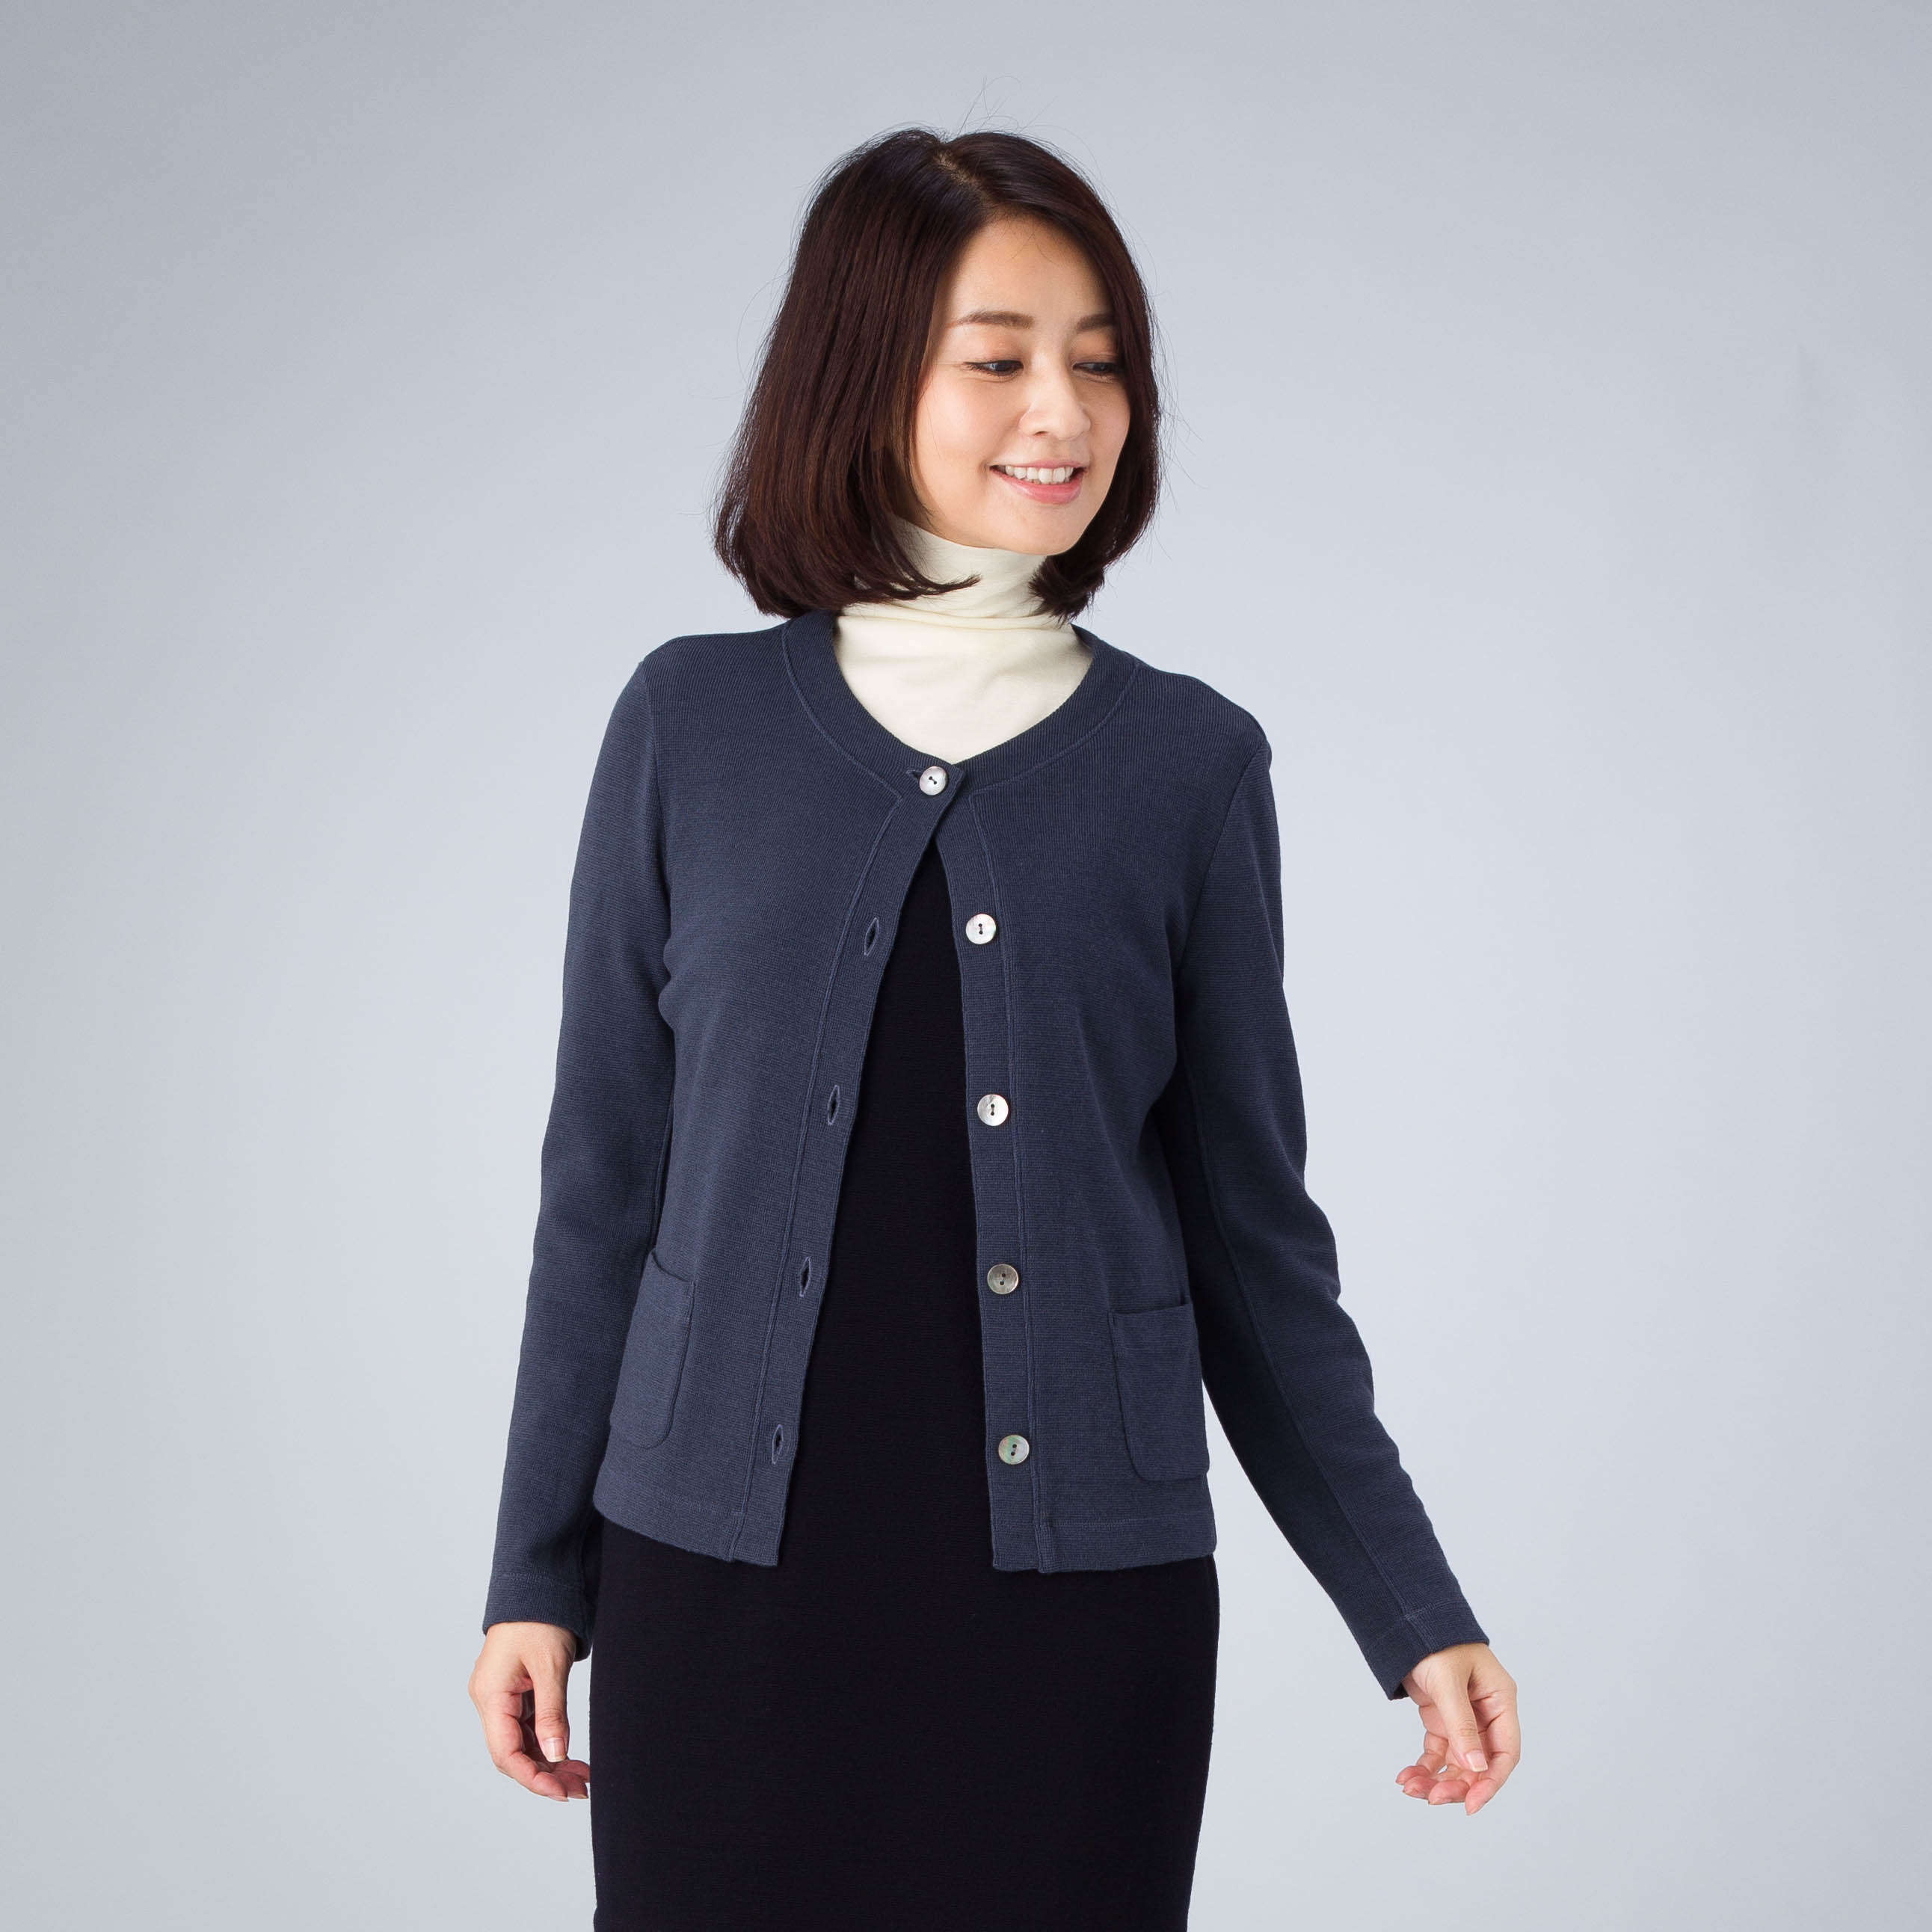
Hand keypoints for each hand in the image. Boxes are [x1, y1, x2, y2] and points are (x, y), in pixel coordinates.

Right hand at [469, 1621, 590, 1800]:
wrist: (537, 1583)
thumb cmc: (541, 1617)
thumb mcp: (550, 1666)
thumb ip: (551, 1712)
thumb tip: (555, 1754)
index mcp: (490, 1695)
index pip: (506, 1753)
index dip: (533, 1778)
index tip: (562, 1792)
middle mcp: (489, 1700)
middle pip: (513, 1753)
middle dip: (545, 1774)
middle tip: (580, 1789)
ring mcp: (500, 1696)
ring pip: (522, 1743)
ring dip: (549, 1761)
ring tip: (582, 1777)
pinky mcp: (513, 1691)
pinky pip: (527, 1727)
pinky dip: (548, 1742)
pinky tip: (569, 1755)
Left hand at [1395, 1641, 1518, 1814]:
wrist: (1406, 1620)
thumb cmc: (1435, 1640)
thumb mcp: (1448, 1683)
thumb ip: (1461, 1725)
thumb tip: (1477, 1768)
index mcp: (1500, 1701)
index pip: (1505, 1752)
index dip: (1491, 1782)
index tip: (1471, 1805)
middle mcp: (1485, 1715)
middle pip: (1479, 1764)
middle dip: (1457, 1785)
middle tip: (1432, 1798)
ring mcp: (1463, 1720)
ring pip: (1456, 1764)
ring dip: (1437, 1780)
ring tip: (1411, 1789)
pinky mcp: (1441, 1720)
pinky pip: (1437, 1753)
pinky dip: (1424, 1767)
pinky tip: (1407, 1777)